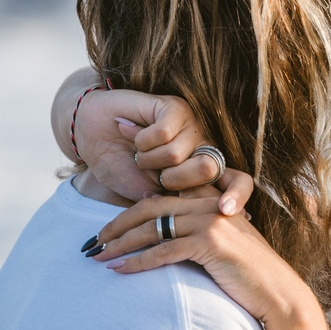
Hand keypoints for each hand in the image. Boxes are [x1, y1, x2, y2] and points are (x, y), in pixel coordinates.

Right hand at [73, 90, 229, 199]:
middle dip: (171, 179)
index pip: (240, 183)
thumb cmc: (120, 168)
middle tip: (153, 174)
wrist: (89, 137)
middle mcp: (203, 147)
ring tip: (139, 152)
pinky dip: (141, 140)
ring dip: (148, 159)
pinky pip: (163, 133)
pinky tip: (133, 132)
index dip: (238, 196)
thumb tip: (217, 222)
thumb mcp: (151, 197)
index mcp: (204, 173)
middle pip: (208, 168)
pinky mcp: (175, 107)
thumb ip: (178, 206)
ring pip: (177, 153)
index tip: (226, 211)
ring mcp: (191, 125)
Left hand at [86, 171, 314, 329]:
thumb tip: (154, 213)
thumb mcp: (221, 246)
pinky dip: (137, 262)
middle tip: (92, 240)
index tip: (105, 218)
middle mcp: (211, 205)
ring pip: (153, 228)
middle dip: (116, 224)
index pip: (162, 193)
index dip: (129, 203)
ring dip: (120, 243)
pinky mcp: (211, 243)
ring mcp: (212, 221)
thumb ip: (193, 227)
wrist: (279, 295)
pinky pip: (164, 250)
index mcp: (212, 200)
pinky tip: (119, 270)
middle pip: (150, 207)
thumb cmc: (249, 276)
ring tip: (97, 256)